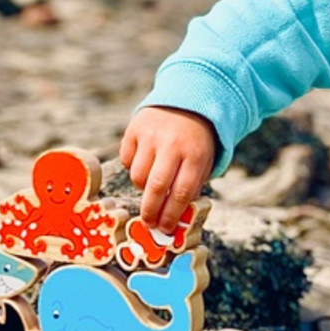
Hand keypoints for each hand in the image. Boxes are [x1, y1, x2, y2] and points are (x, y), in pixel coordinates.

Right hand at [119, 106, 215, 232]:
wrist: (186, 101)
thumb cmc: (195, 141)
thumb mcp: (203, 161)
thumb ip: (191, 186)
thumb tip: (173, 217)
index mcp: (195, 155)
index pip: (181, 192)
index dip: (171, 215)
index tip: (164, 228)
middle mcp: (172, 144)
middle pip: (156, 187)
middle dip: (150, 211)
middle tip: (149, 223)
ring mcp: (151, 135)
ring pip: (137, 176)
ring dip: (142, 188)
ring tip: (150, 184)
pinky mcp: (135, 128)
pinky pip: (126, 159)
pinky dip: (132, 166)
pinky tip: (144, 162)